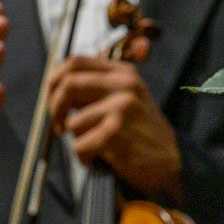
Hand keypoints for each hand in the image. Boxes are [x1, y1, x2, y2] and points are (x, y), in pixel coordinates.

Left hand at [46, 56, 179, 200]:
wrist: (171, 160)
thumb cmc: (140, 131)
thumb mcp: (125, 98)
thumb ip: (95, 88)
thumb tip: (54, 87)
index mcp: (123, 72)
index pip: (74, 62)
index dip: (54, 80)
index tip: (52, 99)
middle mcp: (124, 85)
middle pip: (68, 85)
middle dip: (55, 108)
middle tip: (59, 126)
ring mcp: (121, 107)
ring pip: (73, 122)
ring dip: (78, 141)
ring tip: (95, 148)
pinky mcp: (116, 132)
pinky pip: (79, 145)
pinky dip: (84, 158)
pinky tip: (99, 159)